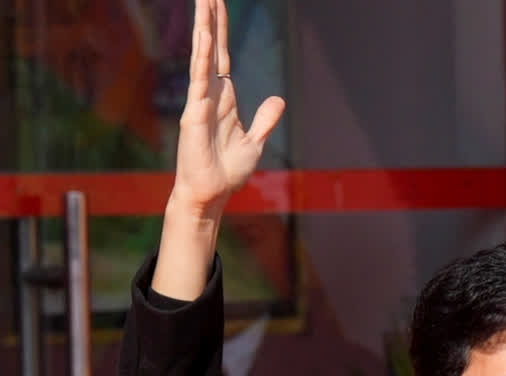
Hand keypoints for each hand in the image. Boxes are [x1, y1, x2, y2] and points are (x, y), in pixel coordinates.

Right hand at [170, 0, 284, 215]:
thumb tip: (278, 100)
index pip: (222, 55)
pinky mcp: (194, 113)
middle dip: (210, 19)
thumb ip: (265, 119)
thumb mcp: (255, 141)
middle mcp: (210, 93)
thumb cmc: (228, 171)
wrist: (211, 193)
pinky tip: (205, 36)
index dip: (221, 29)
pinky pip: (199, 80)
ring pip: (203, 57)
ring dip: (204, 29)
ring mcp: (200, 101)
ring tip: (203, 1)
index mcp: (224, 98)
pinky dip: (203, 58)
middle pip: (211, 48)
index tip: (217, 3)